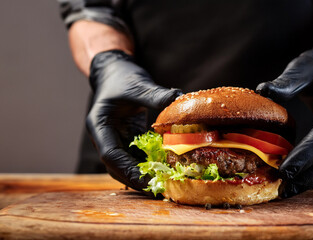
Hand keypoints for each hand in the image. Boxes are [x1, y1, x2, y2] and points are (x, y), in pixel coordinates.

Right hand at [87, 50, 181, 190]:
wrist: (114, 70)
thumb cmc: (121, 76)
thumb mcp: (137, 84)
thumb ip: (155, 95)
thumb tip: (178, 99)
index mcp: (99, 125)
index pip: (110, 154)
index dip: (128, 170)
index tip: (147, 180)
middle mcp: (103, 136)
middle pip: (116, 166)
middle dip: (135, 178)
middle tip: (158, 188)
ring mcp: (113, 139)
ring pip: (124, 164)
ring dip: (141, 174)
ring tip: (162, 182)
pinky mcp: (125, 138)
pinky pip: (134, 156)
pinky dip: (147, 163)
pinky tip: (163, 168)